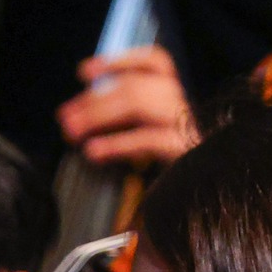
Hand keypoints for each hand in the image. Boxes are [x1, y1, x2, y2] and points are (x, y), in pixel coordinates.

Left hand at [57, 47, 197, 167]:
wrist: (206, 210)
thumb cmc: (174, 179)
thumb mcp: (150, 145)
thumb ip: (128, 123)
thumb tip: (86, 113)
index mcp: (180, 101)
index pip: (157, 63)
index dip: (119, 61)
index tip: (83, 72)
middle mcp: (188, 108)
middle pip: (136, 86)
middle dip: (94, 99)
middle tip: (64, 117)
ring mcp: (190, 129)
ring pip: (138, 104)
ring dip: (98, 115)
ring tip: (72, 132)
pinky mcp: (187, 154)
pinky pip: (147, 139)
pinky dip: (116, 143)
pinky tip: (93, 151)